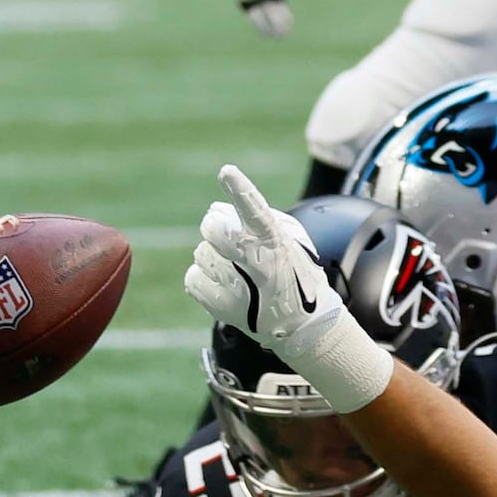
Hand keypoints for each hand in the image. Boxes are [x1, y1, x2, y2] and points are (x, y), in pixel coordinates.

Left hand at [187, 163, 391, 412]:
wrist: (303, 325)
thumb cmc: (294, 273)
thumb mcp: (289, 239)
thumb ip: (256, 218)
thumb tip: (216, 209)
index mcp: (274, 241)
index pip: (256, 210)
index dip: (241, 190)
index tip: (227, 171)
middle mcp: (256, 263)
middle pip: (213, 229)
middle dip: (214, 228)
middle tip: (225, 236)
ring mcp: (238, 287)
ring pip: (201, 253)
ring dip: (212, 257)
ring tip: (235, 270)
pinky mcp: (222, 307)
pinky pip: (193, 278)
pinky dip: (203, 279)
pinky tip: (225, 285)